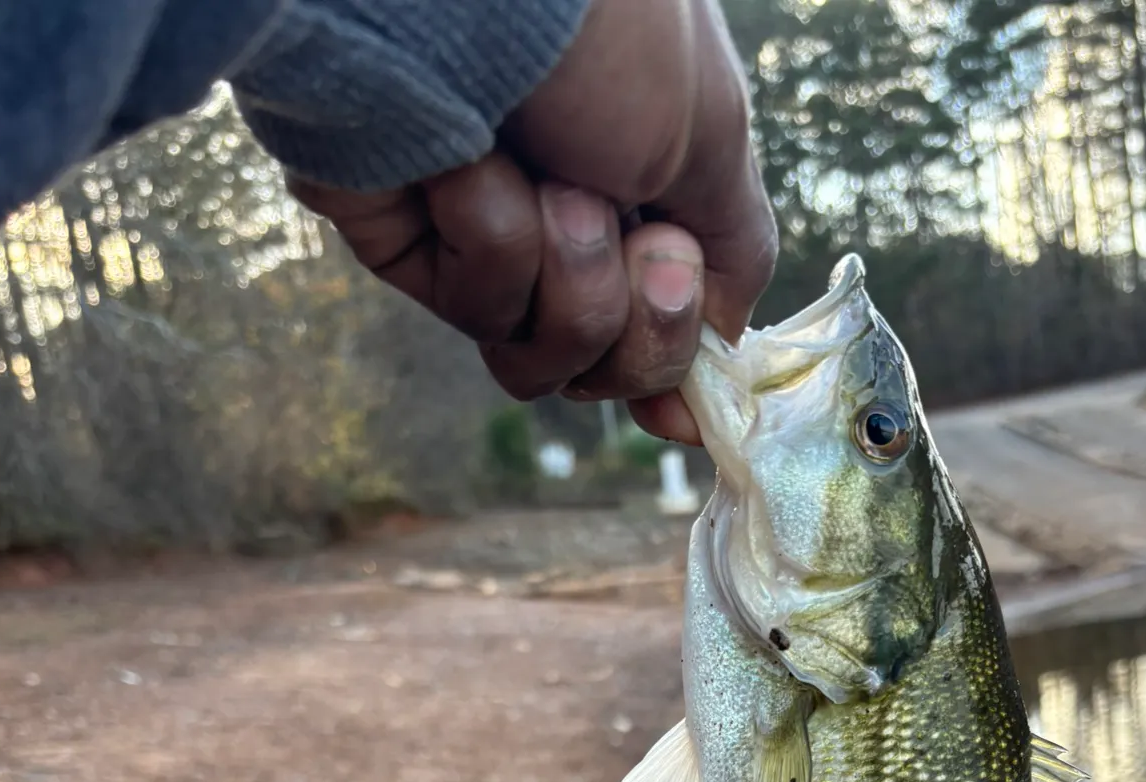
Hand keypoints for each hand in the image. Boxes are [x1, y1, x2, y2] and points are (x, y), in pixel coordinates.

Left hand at [286, 0, 776, 444]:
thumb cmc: (608, 37)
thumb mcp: (716, 140)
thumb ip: (734, 255)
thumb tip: (721, 349)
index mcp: (644, 185)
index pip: (664, 320)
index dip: (674, 357)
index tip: (684, 381)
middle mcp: (566, 217)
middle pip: (610, 362)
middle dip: (634, 318)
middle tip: (635, 239)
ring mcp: (485, 236)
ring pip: (546, 357)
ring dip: (570, 281)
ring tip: (553, 189)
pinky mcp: (410, 247)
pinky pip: (479, 313)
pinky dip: (493, 245)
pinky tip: (472, 167)